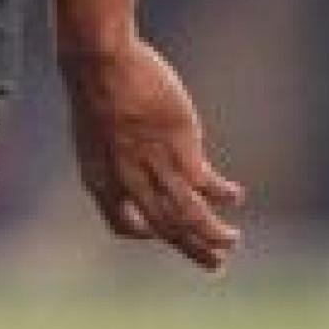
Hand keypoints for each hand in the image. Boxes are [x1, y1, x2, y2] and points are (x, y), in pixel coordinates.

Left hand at [60, 34, 244, 270]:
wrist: (100, 62)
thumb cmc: (97, 89)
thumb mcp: (93, 133)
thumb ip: (111, 156)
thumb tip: (130, 161)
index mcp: (101, 181)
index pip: (121, 224)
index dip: (142, 232)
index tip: (157, 232)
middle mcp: (128, 183)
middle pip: (164, 228)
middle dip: (191, 249)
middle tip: (215, 265)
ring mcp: (154, 167)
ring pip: (188, 216)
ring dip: (212, 234)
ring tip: (232, 241)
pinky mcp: (179, 147)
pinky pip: (205, 184)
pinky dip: (222, 194)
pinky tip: (235, 195)